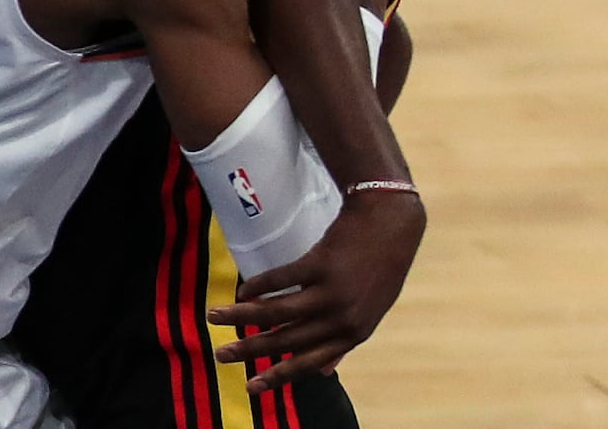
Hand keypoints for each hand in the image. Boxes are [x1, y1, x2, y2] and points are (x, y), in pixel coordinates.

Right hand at [209, 189, 422, 387]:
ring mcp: (333, 290)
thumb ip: (347, 340)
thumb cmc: (381, 266)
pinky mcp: (321, 263)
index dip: (277, 377)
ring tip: (215, 317)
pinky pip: (278, 281)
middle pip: (285, 340)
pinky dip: (256, 286)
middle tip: (220, 354)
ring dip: (240, 317)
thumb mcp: (372, 309)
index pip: (310, 362)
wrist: (393, 219)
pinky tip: (242, 291)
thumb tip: (326, 373)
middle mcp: (343, 316)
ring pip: (275, 312)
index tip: (249, 387)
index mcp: (356, 332)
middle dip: (248, 350)